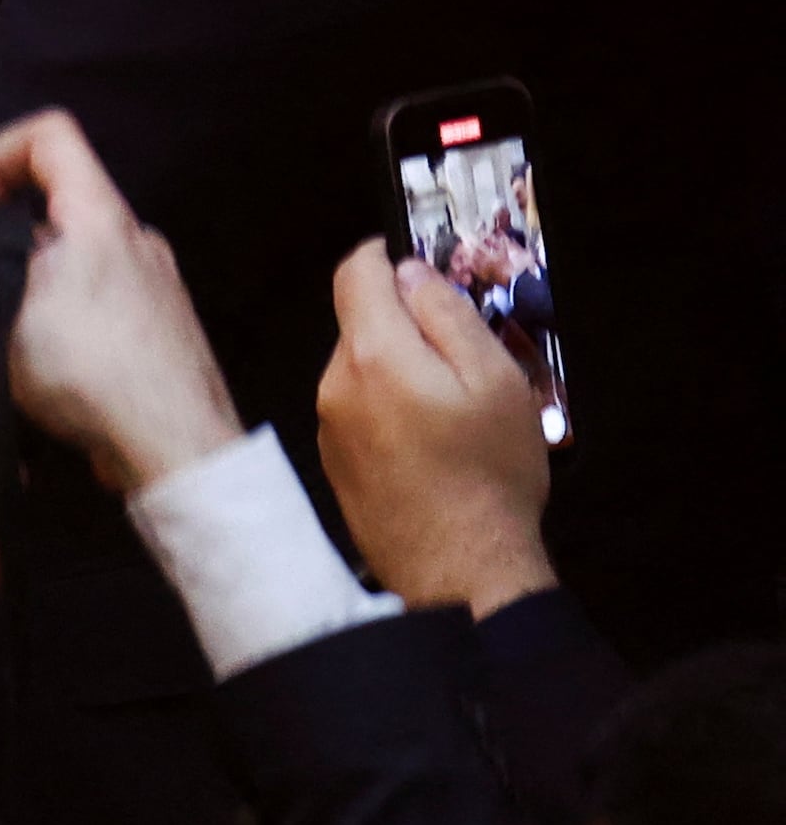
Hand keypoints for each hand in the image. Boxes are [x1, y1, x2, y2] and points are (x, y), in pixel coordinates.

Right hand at [0, 111, 238, 499]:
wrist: (177, 449)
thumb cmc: (97, 375)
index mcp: (100, 214)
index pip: (49, 134)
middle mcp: (134, 239)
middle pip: (59, 197)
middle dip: (3, 233)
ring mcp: (152, 284)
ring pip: (78, 253)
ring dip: (33, 278)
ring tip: (7, 330)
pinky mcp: (155, 328)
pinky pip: (100, 297)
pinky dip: (64, 314)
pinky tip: (48, 363)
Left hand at [314, 240, 556, 615]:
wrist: (459, 568)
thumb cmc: (487, 476)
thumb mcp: (494, 380)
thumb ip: (448, 315)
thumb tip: (413, 273)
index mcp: (373, 355)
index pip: (355, 273)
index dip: (387, 256)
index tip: (418, 261)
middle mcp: (336, 383)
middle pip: (361, 321)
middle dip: (406, 322)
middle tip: (464, 349)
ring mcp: (330, 423)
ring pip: (363, 367)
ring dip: (402, 368)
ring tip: (457, 406)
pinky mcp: (336, 458)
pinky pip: (361, 408)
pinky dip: (392, 406)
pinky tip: (434, 440)